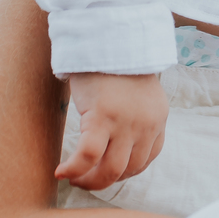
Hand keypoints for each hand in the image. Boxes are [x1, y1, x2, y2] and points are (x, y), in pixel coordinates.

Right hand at [55, 73, 168, 191]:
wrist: (109, 36)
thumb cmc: (117, 65)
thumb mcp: (139, 95)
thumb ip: (137, 118)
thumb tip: (120, 145)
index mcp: (158, 118)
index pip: (146, 159)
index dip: (124, 172)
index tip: (106, 172)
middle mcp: (146, 124)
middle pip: (128, 170)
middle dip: (104, 181)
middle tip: (85, 180)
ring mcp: (125, 123)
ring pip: (110, 170)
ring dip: (89, 181)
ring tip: (73, 178)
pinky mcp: (102, 117)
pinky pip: (87, 157)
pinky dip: (73, 169)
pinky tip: (60, 172)